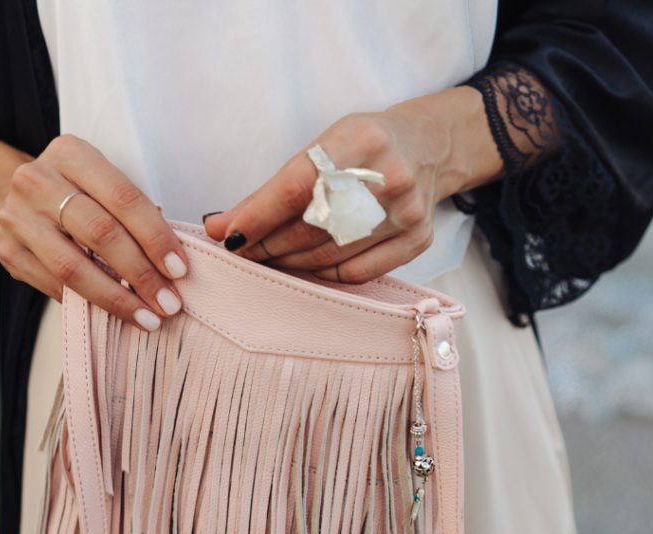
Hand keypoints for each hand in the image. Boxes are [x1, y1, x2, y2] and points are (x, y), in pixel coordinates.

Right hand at [0, 135, 188, 330]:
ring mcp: (18, 217)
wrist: (9, 195)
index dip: (156, 237)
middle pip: (101, 233)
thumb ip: (130, 210)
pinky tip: (115, 314)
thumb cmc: (71, 191)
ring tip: (147, 316)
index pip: (124, 198)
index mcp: (71, 154)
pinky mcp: (8, 251)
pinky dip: (89, 304)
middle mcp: (39, 181)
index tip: (179, 269)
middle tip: (168, 301)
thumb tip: (171, 261)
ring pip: (74, 267)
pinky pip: (55, 285)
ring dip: (117, 298)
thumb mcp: (98, 182)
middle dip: (142, 273)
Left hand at [203, 86, 501, 282]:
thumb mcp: (323, 145)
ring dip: (286, 262)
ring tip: (264, 258)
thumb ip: (274, 187)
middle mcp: (389, 176)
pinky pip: (356, 273)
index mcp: (361, 139)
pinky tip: (301, 267)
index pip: (296, 187)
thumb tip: (220, 226)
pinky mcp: (418, 239)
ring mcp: (407, 211)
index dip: (257, 216)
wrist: (431, 146)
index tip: (226, 234)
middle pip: (311, 227)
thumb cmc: (364, 145)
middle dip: (266, 243)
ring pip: (329, 255)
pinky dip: (321, 275)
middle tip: (239, 250)